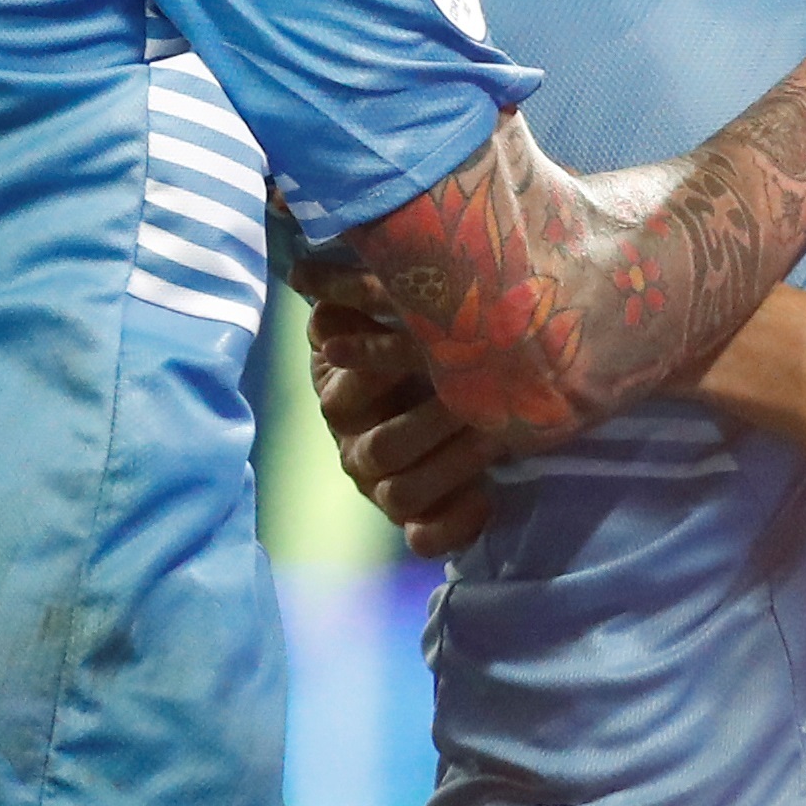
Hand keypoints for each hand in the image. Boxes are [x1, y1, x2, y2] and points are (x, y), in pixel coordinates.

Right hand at [300, 262, 495, 557]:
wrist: (443, 391)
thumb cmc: (417, 340)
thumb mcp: (387, 312)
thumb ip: (360, 291)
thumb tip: (308, 268)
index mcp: (340, 394)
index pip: (347, 389)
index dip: (385, 369)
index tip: (431, 346)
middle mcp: (353, 445)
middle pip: (382, 449)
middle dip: (434, 421)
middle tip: (483, 393)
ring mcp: (381, 487)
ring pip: (404, 493)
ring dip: (454, 465)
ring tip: (497, 436)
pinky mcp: (413, 519)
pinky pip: (424, 538)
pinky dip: (455, 522)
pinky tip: (486, 497)